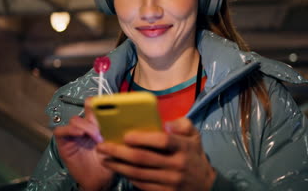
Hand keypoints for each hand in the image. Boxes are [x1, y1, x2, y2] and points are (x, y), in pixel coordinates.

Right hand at [54, 99, 113, 190]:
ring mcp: (74, 135)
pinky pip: (60, 131)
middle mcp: (85, 128)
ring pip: (75, 120)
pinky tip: (80, 134)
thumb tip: (119, 116)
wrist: (100, 181)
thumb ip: (113, 130)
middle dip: (94, 115)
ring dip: (85, 126)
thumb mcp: (114, 144)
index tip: (105, 102)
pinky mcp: (64, 143)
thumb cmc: (108, 164)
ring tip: (96, 136)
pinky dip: (69, 130)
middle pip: (84, 111)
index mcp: (97, 125)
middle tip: (103, 125)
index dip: (97, 102)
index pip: (94, 107)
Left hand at [97, 117, 215, 190]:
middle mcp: (177, 165)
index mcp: (183, 147)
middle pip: (143, 158)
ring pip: (138, 173)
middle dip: (119, 152)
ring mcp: (171, 181)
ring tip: (104, 158)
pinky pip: (142, 185)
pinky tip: (118, 169)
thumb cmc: (193, 155)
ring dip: (118, 166)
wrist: (205, 185)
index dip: (143, 138)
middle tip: (102, 147)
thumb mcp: (194, 136)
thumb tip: (165, 122)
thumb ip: (182, 124)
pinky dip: (128, 177)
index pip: (163, 141)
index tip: (126, 136)